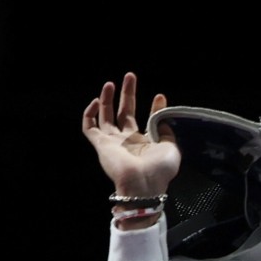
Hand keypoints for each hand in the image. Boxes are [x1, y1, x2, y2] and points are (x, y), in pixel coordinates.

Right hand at [82, 72, 180, 199]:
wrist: (144, 183)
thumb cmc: (159, 169)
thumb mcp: (171, 148)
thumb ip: (167, 132)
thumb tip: (165, 119)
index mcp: (146, 143)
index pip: (147, 120)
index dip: (154, 108)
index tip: (160, 97)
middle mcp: (128, 141)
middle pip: (125, 112)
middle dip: (127, 94)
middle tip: (130, 76)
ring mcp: (113, 142)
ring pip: (105, 116)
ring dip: (107, 99)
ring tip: (111, 83)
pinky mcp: (100, 144)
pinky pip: (88, 127)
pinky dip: (89, 113)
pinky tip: (96, 101)